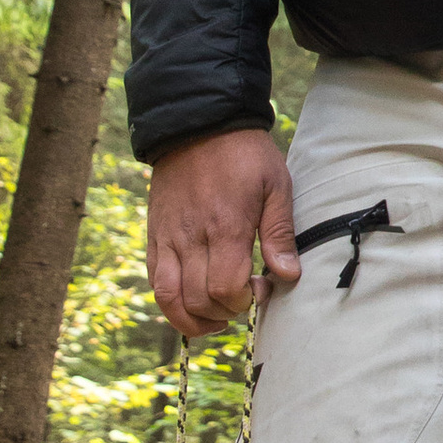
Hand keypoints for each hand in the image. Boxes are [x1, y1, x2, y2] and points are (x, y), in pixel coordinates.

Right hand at [148, 126, 298, 335]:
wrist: (196, 123)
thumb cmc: (244, 155)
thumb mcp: (275, 185)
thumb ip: (279, 234)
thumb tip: (288, 276)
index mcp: (224, 227)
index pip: (225, 289)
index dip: (245, 301)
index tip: (261, 287)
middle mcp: (190, 237)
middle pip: (198, 300)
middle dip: (225, 312)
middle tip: (244, 298)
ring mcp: (168, 238)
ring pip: (169, 299)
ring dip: (194, 319)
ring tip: (218, 317)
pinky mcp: (155, 236)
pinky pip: (155, 282)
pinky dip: (171, 303)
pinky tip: (193, 303)